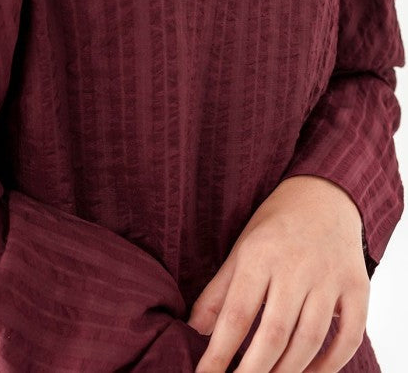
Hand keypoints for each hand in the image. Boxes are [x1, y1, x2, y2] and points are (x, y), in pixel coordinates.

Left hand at [185, 175, 369, 371]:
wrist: (324, 195)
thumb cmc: (275, 229)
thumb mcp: (241, 251)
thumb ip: (219, 293)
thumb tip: (194, 331)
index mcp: (260, 255)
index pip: (236, 315)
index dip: (219, 353)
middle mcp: (296, 266)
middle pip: (273, 333)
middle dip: (253, 370)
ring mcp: (329, 277)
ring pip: (309, 339)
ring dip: (288, 371)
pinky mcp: (357, 287)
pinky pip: (348, 336)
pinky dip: (331, 364)